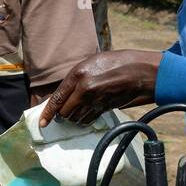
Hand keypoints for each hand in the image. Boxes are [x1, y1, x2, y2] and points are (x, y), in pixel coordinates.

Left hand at [38, 50, 162, 127]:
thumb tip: (64, 93)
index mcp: (78, 74)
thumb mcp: (93, 63)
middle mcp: (84, 89)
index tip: (42, 123)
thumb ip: (76, 78)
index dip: (48, 113)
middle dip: (63, 114)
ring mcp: (95, 100)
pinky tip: (90, 112)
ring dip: (75, 117)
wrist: (143, 72)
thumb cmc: (118, 62)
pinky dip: (86, 119)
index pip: (57, 98)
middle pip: (65, 112)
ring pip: (76, 118)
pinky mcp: (105, 109)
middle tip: (66, 111)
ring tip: (81, 108)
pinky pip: (89, 119)